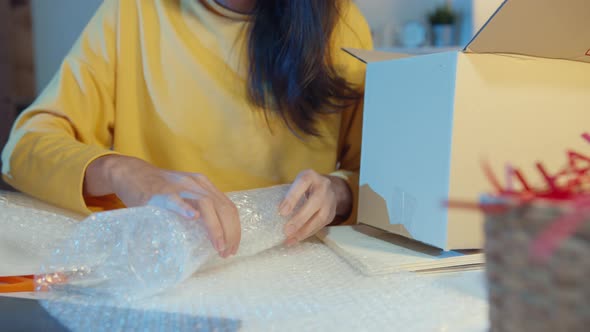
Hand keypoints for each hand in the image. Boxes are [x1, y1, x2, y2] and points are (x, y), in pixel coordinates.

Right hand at [84, 155, 239, 257]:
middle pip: (223, 208)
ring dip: (215, 228)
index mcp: (204, 185)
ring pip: (206, 204)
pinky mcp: (159, 192)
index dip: (235, 229)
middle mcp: (196, 184)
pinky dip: (185, 209)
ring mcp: (179, 187)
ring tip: (218, 246)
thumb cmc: (158, 189)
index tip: (233, 247)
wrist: (130, 172)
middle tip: (226, 253)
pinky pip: (174, 200)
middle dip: (230, 233)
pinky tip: (193, 217)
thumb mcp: (184, 194)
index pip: (228, 207)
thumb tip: (210, 236)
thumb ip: (198, 208)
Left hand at [279, 169, 351, 245]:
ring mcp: (330, 200)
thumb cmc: (304, 186)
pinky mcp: (332, 213)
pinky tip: (297, 239)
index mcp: (310, 176)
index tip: (281, 212)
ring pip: (320, 217)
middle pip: (314, 202)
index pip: (302, 183)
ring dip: (304, 230)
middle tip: (287, 231)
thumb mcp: (296, 183)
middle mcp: (323, 186)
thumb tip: (276, 212)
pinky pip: (320, 225)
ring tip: (291, 239)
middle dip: (300, 218)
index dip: (292, 198)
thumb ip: (288, 193)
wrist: (327, 188)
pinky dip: (308, 233)